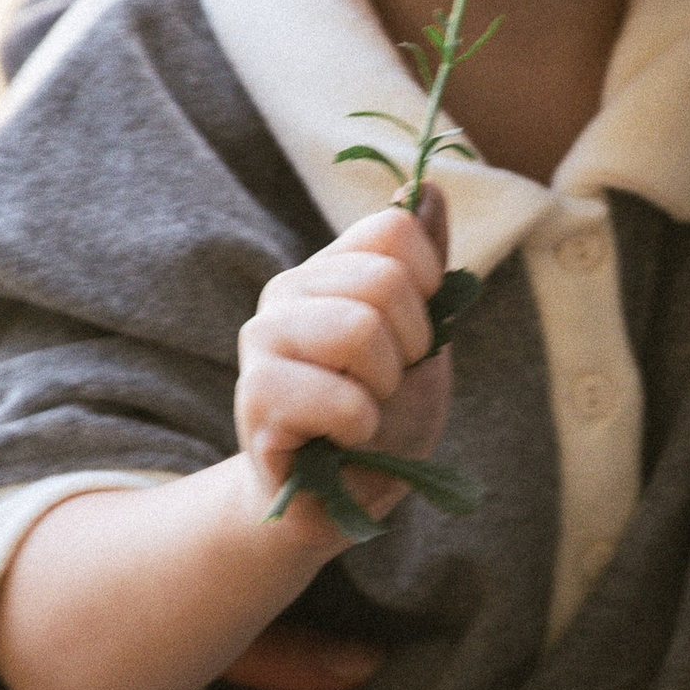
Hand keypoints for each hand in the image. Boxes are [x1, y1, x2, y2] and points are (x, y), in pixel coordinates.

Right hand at [235, 200, 451, 509]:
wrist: (335, 501)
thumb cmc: (379, 420)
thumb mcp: (422, 340)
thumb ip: (426, 269)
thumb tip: (433, 188)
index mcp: (330, 269)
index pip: (396, 227)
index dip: (429, 286)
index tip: (415, 336)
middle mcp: (289, 291)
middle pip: (387, 280)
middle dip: (412, 346)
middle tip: (386, 385)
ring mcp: (264, 340)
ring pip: (360, 329)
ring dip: (384, 389)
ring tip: (361, 412)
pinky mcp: (256, 397)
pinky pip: (341, 398)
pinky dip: (362, 429)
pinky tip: (341, 440)